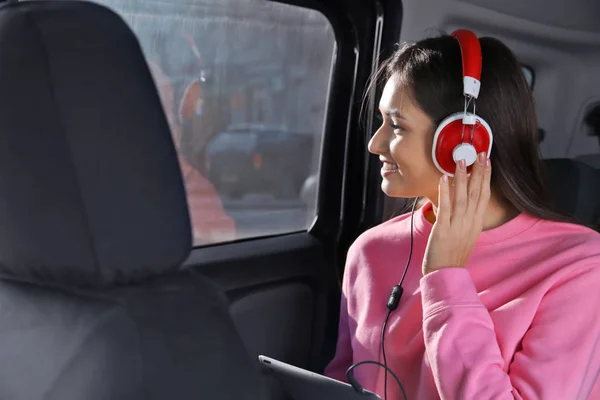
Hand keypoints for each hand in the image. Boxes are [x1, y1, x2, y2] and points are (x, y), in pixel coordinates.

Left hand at [422, 152, 491, 274]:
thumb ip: (465, 217)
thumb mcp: (465, 234)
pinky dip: (444, 192)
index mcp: (476, 223)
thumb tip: (461, 201)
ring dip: (462, 178)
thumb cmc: (452, 254)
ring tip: (461, 161)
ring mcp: (457, 225)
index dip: (486, 177)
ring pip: (462, 197)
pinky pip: (445, 207)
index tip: (488, 162)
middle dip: (479, 172)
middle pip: (476, 192)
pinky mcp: (443, 229)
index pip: (484, 195)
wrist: (446, 273)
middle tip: (481, 153)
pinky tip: (444, 179)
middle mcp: (470, 222)